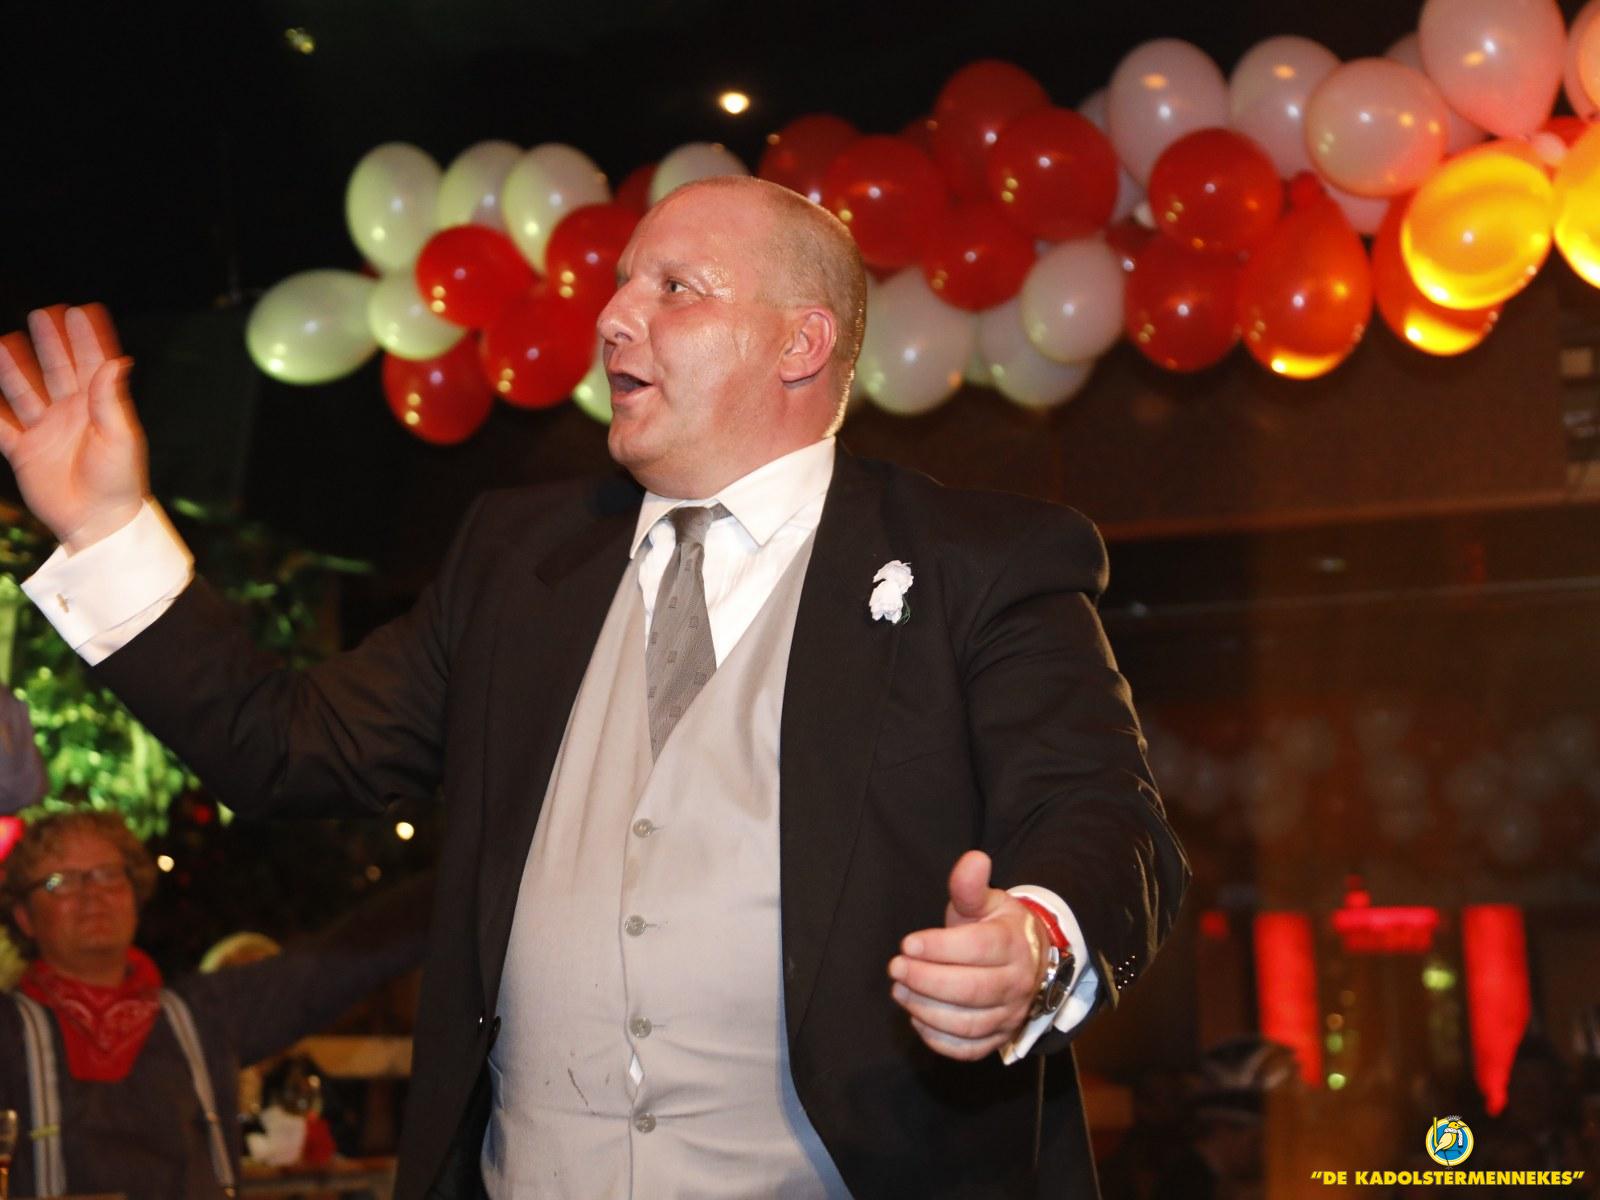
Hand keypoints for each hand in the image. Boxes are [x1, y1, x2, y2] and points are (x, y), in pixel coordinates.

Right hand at [0, 304, 148, 551]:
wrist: (97, 523)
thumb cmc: (119, 482)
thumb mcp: (120, 436)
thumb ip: (110, 398)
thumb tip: (117, 360)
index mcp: (100, 409)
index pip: (93, 365)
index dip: (87, 338)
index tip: (81, 310)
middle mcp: (73, 415)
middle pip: (58, 370)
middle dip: (52, 342)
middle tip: (43, 312)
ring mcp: (47, 431)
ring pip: (25, 390)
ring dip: (14, 367)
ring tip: (4, 340)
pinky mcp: (25, 451)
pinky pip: (1, 424)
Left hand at [888, 850, 1049, 1061]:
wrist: (1029, 961)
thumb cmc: (996, 928)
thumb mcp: (986, 902)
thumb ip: (971, 886)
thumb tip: (973, 858)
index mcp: (1013, 944)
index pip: (978, 949)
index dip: (940, 948)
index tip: (907, 943)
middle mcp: (1017, 983)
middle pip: (972, 990)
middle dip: (927, 981)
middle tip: (896, 968)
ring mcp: (1010, 1015)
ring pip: (968, 1023)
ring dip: (927, 1010)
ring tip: (900, 992)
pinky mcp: (998, 1038)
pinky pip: (969, 1049)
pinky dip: (939, 1039)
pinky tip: (918, 1018)